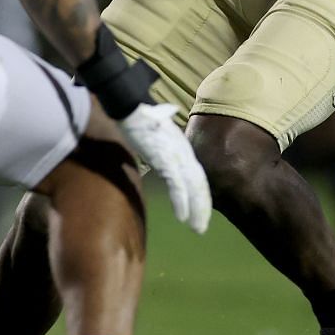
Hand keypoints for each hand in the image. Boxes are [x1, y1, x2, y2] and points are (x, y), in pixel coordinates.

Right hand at [116, 101, 211, 233]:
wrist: (131, 106)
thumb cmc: (140, 117)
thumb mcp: (157, 133)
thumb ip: (163, 141)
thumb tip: (166, 144)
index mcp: (183, 148)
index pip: (198, 176)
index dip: (201, 195)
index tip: (201, 211)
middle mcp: (184, 153)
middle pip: (200, 185)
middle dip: (202, 208)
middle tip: (201, 228)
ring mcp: (176, 156)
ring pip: (193, 188)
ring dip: (196, 210)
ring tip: (197, 228)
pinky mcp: (165, 159)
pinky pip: (177, 185)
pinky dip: (181, 202)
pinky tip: (182, 217)